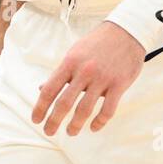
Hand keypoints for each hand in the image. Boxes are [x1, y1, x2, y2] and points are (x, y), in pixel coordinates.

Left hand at [32, 21, 143, 135]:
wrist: (126, 32)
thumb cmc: (96, 44)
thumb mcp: (74, 53)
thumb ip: (61, 72)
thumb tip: (42, 88)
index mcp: (70, 63)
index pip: (50, 89)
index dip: (40, 107)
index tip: (36, 120)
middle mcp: (84, 71)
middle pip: (64, 103)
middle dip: (54, 121)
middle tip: (49, 131)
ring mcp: (102, 78)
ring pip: (85, 109)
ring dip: (75, 125)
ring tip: (70, 132)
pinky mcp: (119, 84)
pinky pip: (107, 109)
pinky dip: (99, 122)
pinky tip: (94, 127)